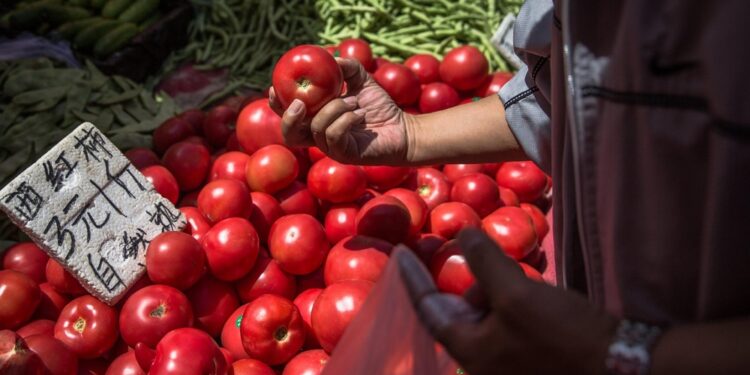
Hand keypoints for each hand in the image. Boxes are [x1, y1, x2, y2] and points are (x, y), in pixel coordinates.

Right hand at [269, 58, 408, 164]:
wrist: (402, 129)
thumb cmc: (380, 107)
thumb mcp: (361, 81)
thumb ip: (345, 68)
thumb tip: (330, 56)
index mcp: (316, 120)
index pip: (288, 116)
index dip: (276, 104)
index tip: (274, 87)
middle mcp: (320, 137)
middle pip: (290, 135)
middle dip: (289, 118)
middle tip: (299, 102)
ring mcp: (331, 148)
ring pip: (316, 128)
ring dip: (334, 108)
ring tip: (354, 101)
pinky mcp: (344, 154)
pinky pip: (333, 135)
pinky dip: (346, 119)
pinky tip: (360, 113)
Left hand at [396, 228, 617, 374]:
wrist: (621, 366)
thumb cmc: (561, 334)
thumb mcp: (516, 293)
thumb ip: (484, 262)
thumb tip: (465, 234)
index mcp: (469, 352)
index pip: (427, 310)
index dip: (412, 279)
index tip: (399, 254)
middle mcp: (482, 363)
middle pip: (460, 312)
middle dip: (473, 284)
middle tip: (491, 263)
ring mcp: (506, 364)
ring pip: (487, 316)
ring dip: (498, 293)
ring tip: (525, 285)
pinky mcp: (529, 360)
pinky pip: (509, 325)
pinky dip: (513, 304)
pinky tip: (536, 295)